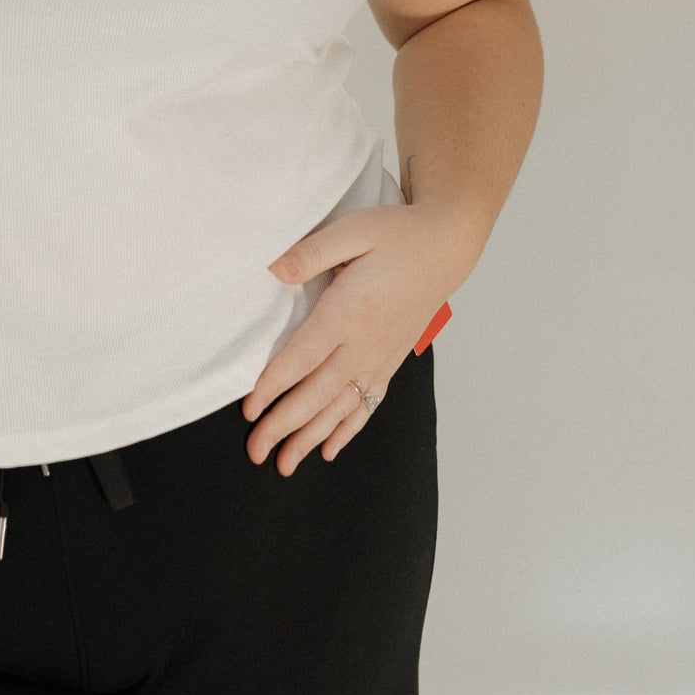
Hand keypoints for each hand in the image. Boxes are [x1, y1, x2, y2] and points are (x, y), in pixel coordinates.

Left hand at [243, 200, 470, 473]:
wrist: (445, 248)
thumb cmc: (396, 235)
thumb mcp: (352, 230)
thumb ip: (311, 252)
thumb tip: (275, 269)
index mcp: (350, 310)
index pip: (305, 356)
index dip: (275, 385)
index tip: (250, 408)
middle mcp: (366, 342)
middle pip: (319, 393)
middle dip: (285, 425)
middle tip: (255, 450)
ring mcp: (381, 356)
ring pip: (342, 407)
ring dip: (312, 438)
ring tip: (285, 464)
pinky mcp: (391, 361)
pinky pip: (368, 404)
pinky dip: (347, 430)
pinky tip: (329, 450)